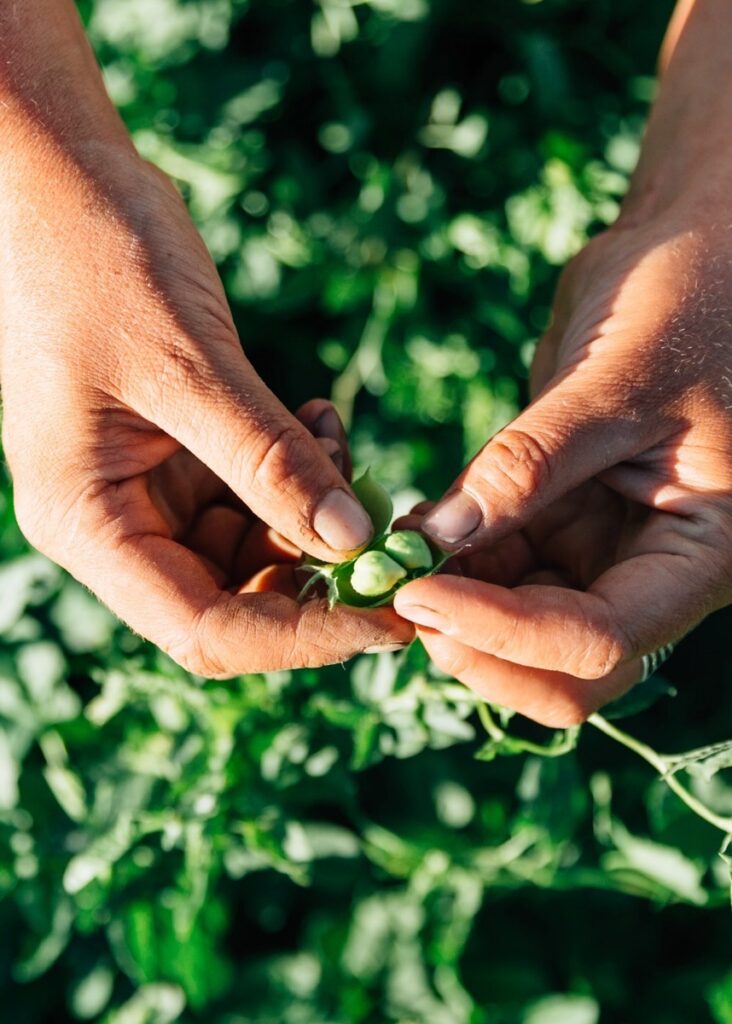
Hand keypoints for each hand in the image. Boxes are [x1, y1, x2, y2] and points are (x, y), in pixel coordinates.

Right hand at [0, 148, 410, 672]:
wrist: (59, 179)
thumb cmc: (92, 259)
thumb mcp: (188, 365)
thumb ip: (269, 460)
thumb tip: (356, 542)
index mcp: (89, 523)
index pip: (207, 629)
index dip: (303, 636)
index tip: (391, 615)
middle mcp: (116, 523)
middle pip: (235, 602)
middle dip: (320, 579)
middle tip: (394, 537)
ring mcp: (149, 490)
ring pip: (253, 548)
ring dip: (316, 516)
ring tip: (340, 441)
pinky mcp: (180, 453)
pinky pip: (255, 493)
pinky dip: (301, 471)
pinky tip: (323, 421)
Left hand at [394, 213, 731, 725]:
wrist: (698, 256)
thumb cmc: (693, 300)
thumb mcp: (618, 381)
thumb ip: (530, 465)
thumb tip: (436, 540)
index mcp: (703, 555)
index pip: (602, 639)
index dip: (505, 631)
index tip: (420, 593)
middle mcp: (656, 572)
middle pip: (566, 669)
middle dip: (480, 648)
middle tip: (403, 597)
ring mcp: (607, 550)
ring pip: (522, 629)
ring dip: (455, 606)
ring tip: (398, 550)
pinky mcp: (565, 521)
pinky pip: (502, 569)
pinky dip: (454, 562)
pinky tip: (418, 523)